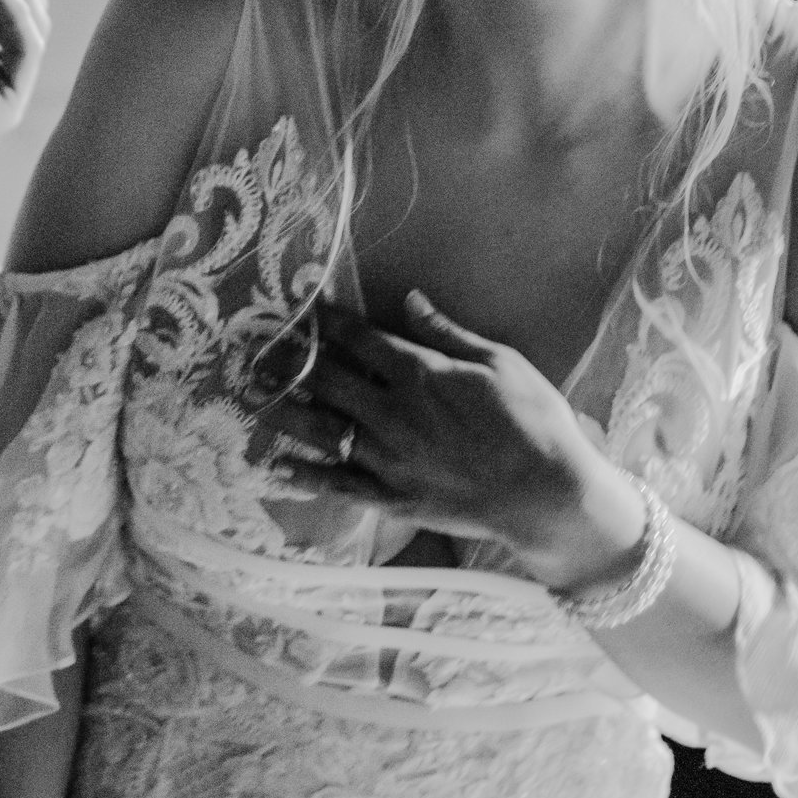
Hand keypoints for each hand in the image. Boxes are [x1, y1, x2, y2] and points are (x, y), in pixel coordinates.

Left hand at [267, 293, 643, 591]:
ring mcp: (390, 459)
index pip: (358, 339)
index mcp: (420, 374)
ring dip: (282, 413)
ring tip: (249, 399)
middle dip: (288, 364)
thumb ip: (447, 333)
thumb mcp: (499, 362)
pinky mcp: (394, 498)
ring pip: (322, 431)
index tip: (300, 311)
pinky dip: (305, 474)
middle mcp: (394, 413)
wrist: (548, 494)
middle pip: (327, 381)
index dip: (325, 323)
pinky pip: (340, 485)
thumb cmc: (533, 421)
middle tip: (253, 352)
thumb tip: (410, 299)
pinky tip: (275, 464)